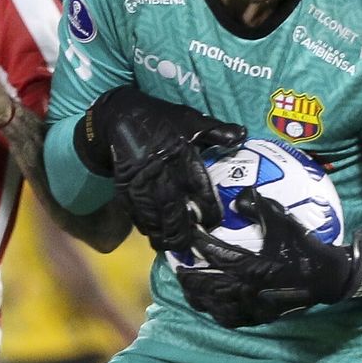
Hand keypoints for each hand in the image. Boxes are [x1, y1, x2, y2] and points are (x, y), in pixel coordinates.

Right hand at [76, 86, 244, 250]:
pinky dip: (143, 225)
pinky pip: (134, 212)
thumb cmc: (160, 119)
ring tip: (171, 246)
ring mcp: (139, 181)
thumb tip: (242, 135)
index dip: (208, 209)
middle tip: (190, 245)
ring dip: (161, 234)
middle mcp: (160, 171)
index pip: (199, 188)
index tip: (214, 222)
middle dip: (182, 232)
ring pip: (152, 216)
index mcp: (181, 155)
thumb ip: (216, 131)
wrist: (120, 115)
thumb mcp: (190, 119)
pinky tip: (152, 233)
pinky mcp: (123, 186)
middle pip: (173, 210)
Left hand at [177, 189, 361, 327]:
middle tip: (178, 265)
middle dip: (190, 275)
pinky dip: (216, 312)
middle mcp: (250, 289)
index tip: (188, 233)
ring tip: (187, 285)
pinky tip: (209, 305)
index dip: (199, 243)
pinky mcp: (260, 316)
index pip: (217, 254)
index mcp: (255, 266)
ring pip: (216, 305)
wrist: (328, 279)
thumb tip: (239, 197)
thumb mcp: (285, 222)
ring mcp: (254, 306)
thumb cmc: (305, 248)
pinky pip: (231, 319)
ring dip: (199, 295)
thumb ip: (261, 208)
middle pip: (209, 285)